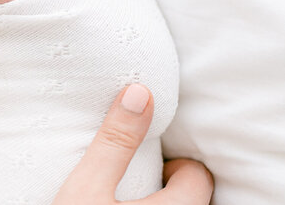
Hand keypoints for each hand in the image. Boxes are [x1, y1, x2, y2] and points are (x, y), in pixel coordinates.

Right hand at [53, 84, 213, 203]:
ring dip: (155, 203)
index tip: (145, 161)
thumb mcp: (86, 190)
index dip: (174, 164)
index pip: (198, 177)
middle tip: (130, 179)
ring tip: (122, 198)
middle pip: (189, 199)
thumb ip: (115, 142)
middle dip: (165, 186)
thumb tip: (140, 91)